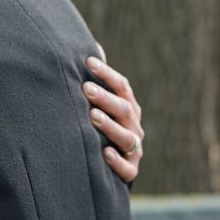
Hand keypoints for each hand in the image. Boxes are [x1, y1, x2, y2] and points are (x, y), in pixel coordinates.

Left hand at [85, 42, 144, 183]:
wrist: (112, 168)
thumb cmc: (103, 130)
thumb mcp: (102, 105)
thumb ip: (98, 81)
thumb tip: (92, 47)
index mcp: (129, 108)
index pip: (122, 87)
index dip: (107, 73)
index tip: (88, 61)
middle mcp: (134, 126)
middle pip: (124, 109)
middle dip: (105, 98)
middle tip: (85, 88)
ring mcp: (134, 149)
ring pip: (126, 138)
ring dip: (110, 126)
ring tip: (92, 116)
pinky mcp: (130, 171)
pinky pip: (126, 168)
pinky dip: (117, 161)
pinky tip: (104, 153)